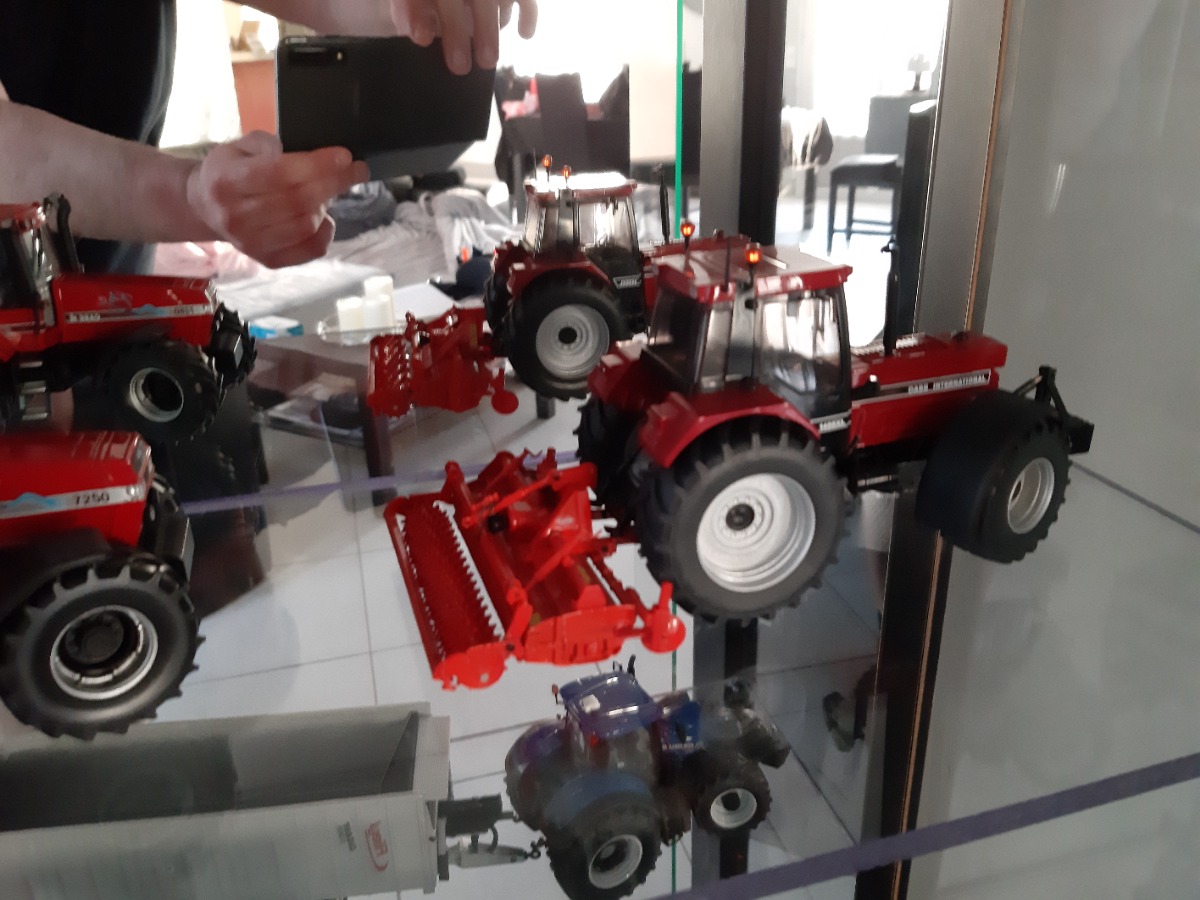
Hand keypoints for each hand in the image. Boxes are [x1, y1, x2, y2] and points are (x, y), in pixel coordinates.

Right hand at [185, 132, 369, 268]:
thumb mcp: (242, 146)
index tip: (344, 156)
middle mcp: (235, 217)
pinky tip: (324, 217)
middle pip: (297, 201)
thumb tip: (305, 157)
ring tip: (329, 189)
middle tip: (357, 170)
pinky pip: (309, 250)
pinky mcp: (267, 260)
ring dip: (326, 205)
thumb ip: (270, 145)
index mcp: (226, 181)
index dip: (316, 165)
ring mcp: (251, 244)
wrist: (206, 206)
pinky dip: (325, 233)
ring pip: (306, 226)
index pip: (279, 173)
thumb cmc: (232, 170)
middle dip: (334, 182)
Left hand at [387, 0, 537, 73]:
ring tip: (487, 61)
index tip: (422, 39)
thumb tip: (420, 35)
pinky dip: (528, 12)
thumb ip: (415, 11)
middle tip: (459, 67)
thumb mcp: (420, 1)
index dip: (418, 14)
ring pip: (488, 1)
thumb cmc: (445, 3)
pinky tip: (524, 34)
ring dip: (488, 29)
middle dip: (456, 31)